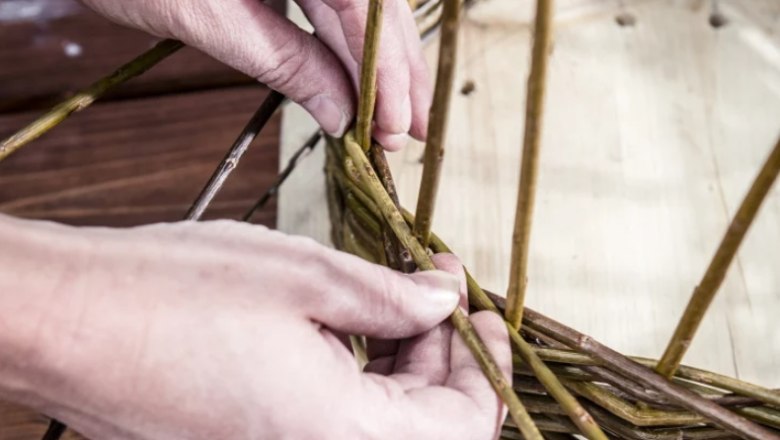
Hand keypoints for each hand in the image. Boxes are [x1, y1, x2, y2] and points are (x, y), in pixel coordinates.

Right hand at [0, 218, 509, 438]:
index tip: (477, 308)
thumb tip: (443, 301)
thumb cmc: (172, 293)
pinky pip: (329, 416)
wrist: (66, 321)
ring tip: (390, 292)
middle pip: (420, 424)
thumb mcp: (305, 275)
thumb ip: (392, 298)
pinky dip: (355, 372)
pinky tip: (345, 320)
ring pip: (375, 418)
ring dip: (398, 360)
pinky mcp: (248, 439)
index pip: (460, 426)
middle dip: (440, 354)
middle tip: (433, 285)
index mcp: (341, 434)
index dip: (481, 365)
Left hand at [79, 0, 432, 149]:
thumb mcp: (209, 18)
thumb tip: (342, 115)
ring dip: (384, 61)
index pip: (364, 10)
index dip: (385, 74)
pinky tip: (364, 77)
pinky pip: (335, 4)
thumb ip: (286, 61)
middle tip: (408, 131)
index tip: (392, 129)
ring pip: (364, 5)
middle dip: (397, 71)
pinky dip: (351, 43)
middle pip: (377, 6)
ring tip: (399, 113)